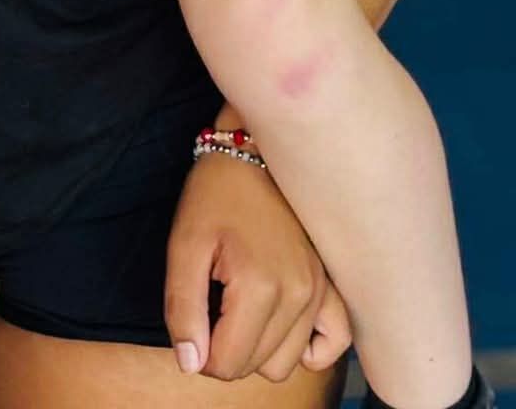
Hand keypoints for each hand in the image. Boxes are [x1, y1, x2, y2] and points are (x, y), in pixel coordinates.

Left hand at [165, 151, 348, 382]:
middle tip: (214, 305)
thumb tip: (191, 365)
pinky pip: (332, 341)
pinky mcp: (332, 284)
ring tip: (241, 308)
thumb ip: (183, 309)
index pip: (227, 364)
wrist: (254, 150)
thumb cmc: (215, 195)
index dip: (200, 352)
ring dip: (259, 349)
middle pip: (256, 367)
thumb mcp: (184, 245)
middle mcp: (299, 295)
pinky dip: (307, 347)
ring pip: (287, 363)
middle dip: (226, 349)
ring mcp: (321, 291)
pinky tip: (282, 325)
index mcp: (260, 287)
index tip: (194, 317)